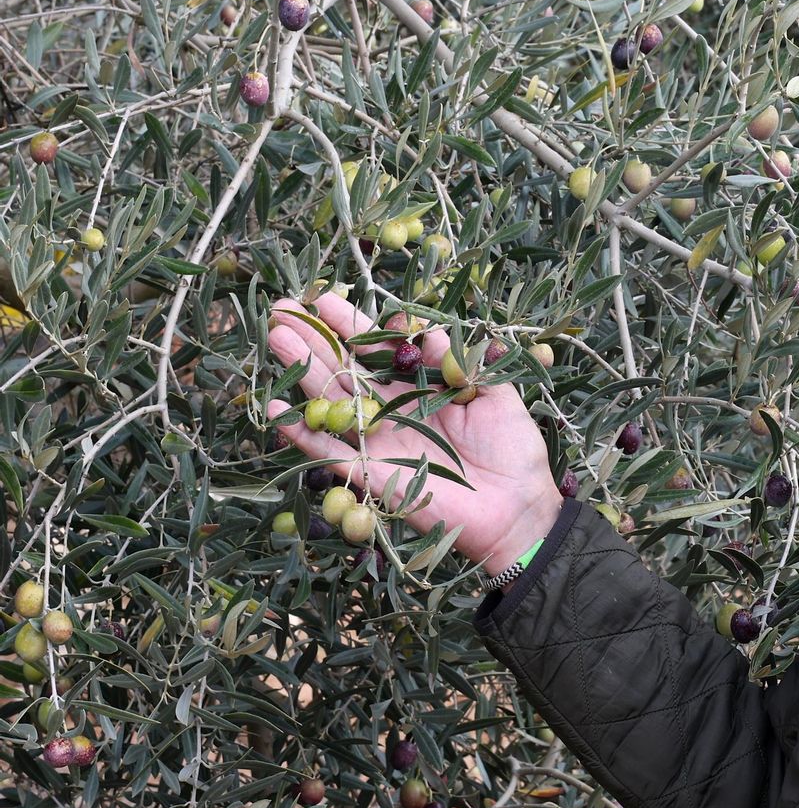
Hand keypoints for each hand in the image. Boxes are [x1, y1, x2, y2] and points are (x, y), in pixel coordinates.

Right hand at [264, 293, 562, 576]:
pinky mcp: (369, 474)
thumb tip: (426, 330)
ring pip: (329, 401)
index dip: (350, 324)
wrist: (515, 508)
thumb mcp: (494, 393)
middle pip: (344, 368)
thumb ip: (459, 360)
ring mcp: (378, 441)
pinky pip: (327, 452)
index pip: (377, 349)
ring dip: (301, 370)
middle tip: (281, 308)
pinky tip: (272, 409)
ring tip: (275, 336)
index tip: (323, 299)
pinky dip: (300, 433)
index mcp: (420, 388)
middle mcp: (392, 410)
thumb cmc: (512, 450)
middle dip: (313, 338)